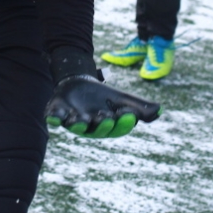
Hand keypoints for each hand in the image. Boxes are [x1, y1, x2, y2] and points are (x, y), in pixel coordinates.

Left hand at [45, 75, 160, 137]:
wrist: (79, 83)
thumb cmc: (103, 97)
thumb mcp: (123, 99)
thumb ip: (140, 107)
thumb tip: (160, 111)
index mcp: (108, 126)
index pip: (117, 127)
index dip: (123, 122)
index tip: (129, 114)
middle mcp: (91, 127)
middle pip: (97, 129)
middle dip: (102, 124)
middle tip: (106, 118)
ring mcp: (72, 121)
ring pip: (76, 126)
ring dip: (78, 124)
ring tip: (82, 120)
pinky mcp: (57, 113)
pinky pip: (54, 118)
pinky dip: (53, 118)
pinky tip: (53, 117)